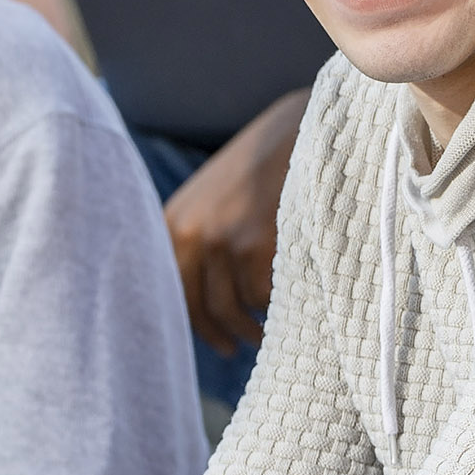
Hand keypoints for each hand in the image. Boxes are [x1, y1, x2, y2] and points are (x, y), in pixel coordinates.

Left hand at [163, 89, 305, 354]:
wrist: (303, 128)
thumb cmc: (264, 167)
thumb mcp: (215, 198)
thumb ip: (201, 239)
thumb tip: (204, 300)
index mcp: (172, 222)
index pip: (172, 291)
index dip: (195, 324)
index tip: (217, 341)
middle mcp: (187, 233)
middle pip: (199, 307)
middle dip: (221, 334)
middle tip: (238, 346)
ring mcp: (220, 239)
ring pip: (232, 308)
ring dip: (250, 327)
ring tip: (265, 331)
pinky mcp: (254, 244)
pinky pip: (263, 297)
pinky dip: (276, 306)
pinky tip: (287, 304)